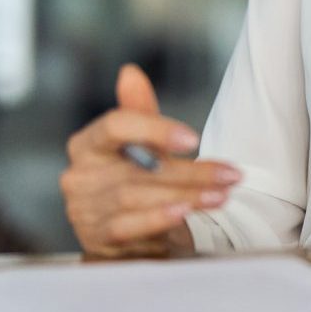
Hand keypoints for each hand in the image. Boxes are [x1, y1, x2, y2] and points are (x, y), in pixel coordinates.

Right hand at [61, 64, 239, 257]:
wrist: (128, 238)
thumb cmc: (135, 183)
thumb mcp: (141, 147)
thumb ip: (140, 113)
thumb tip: (129, 72)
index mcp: (87, 145)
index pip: (115, 126)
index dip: (154, 130)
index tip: (193, 139)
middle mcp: (79, 175)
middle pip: (137, 168)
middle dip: (191, 171)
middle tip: (231, 174)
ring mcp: (83, 209)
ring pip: (137, 197)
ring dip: (185, 195)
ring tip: (221, 195)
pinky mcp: (95, 239)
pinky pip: (127, 227)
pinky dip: (157, 218)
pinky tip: (184, 212)